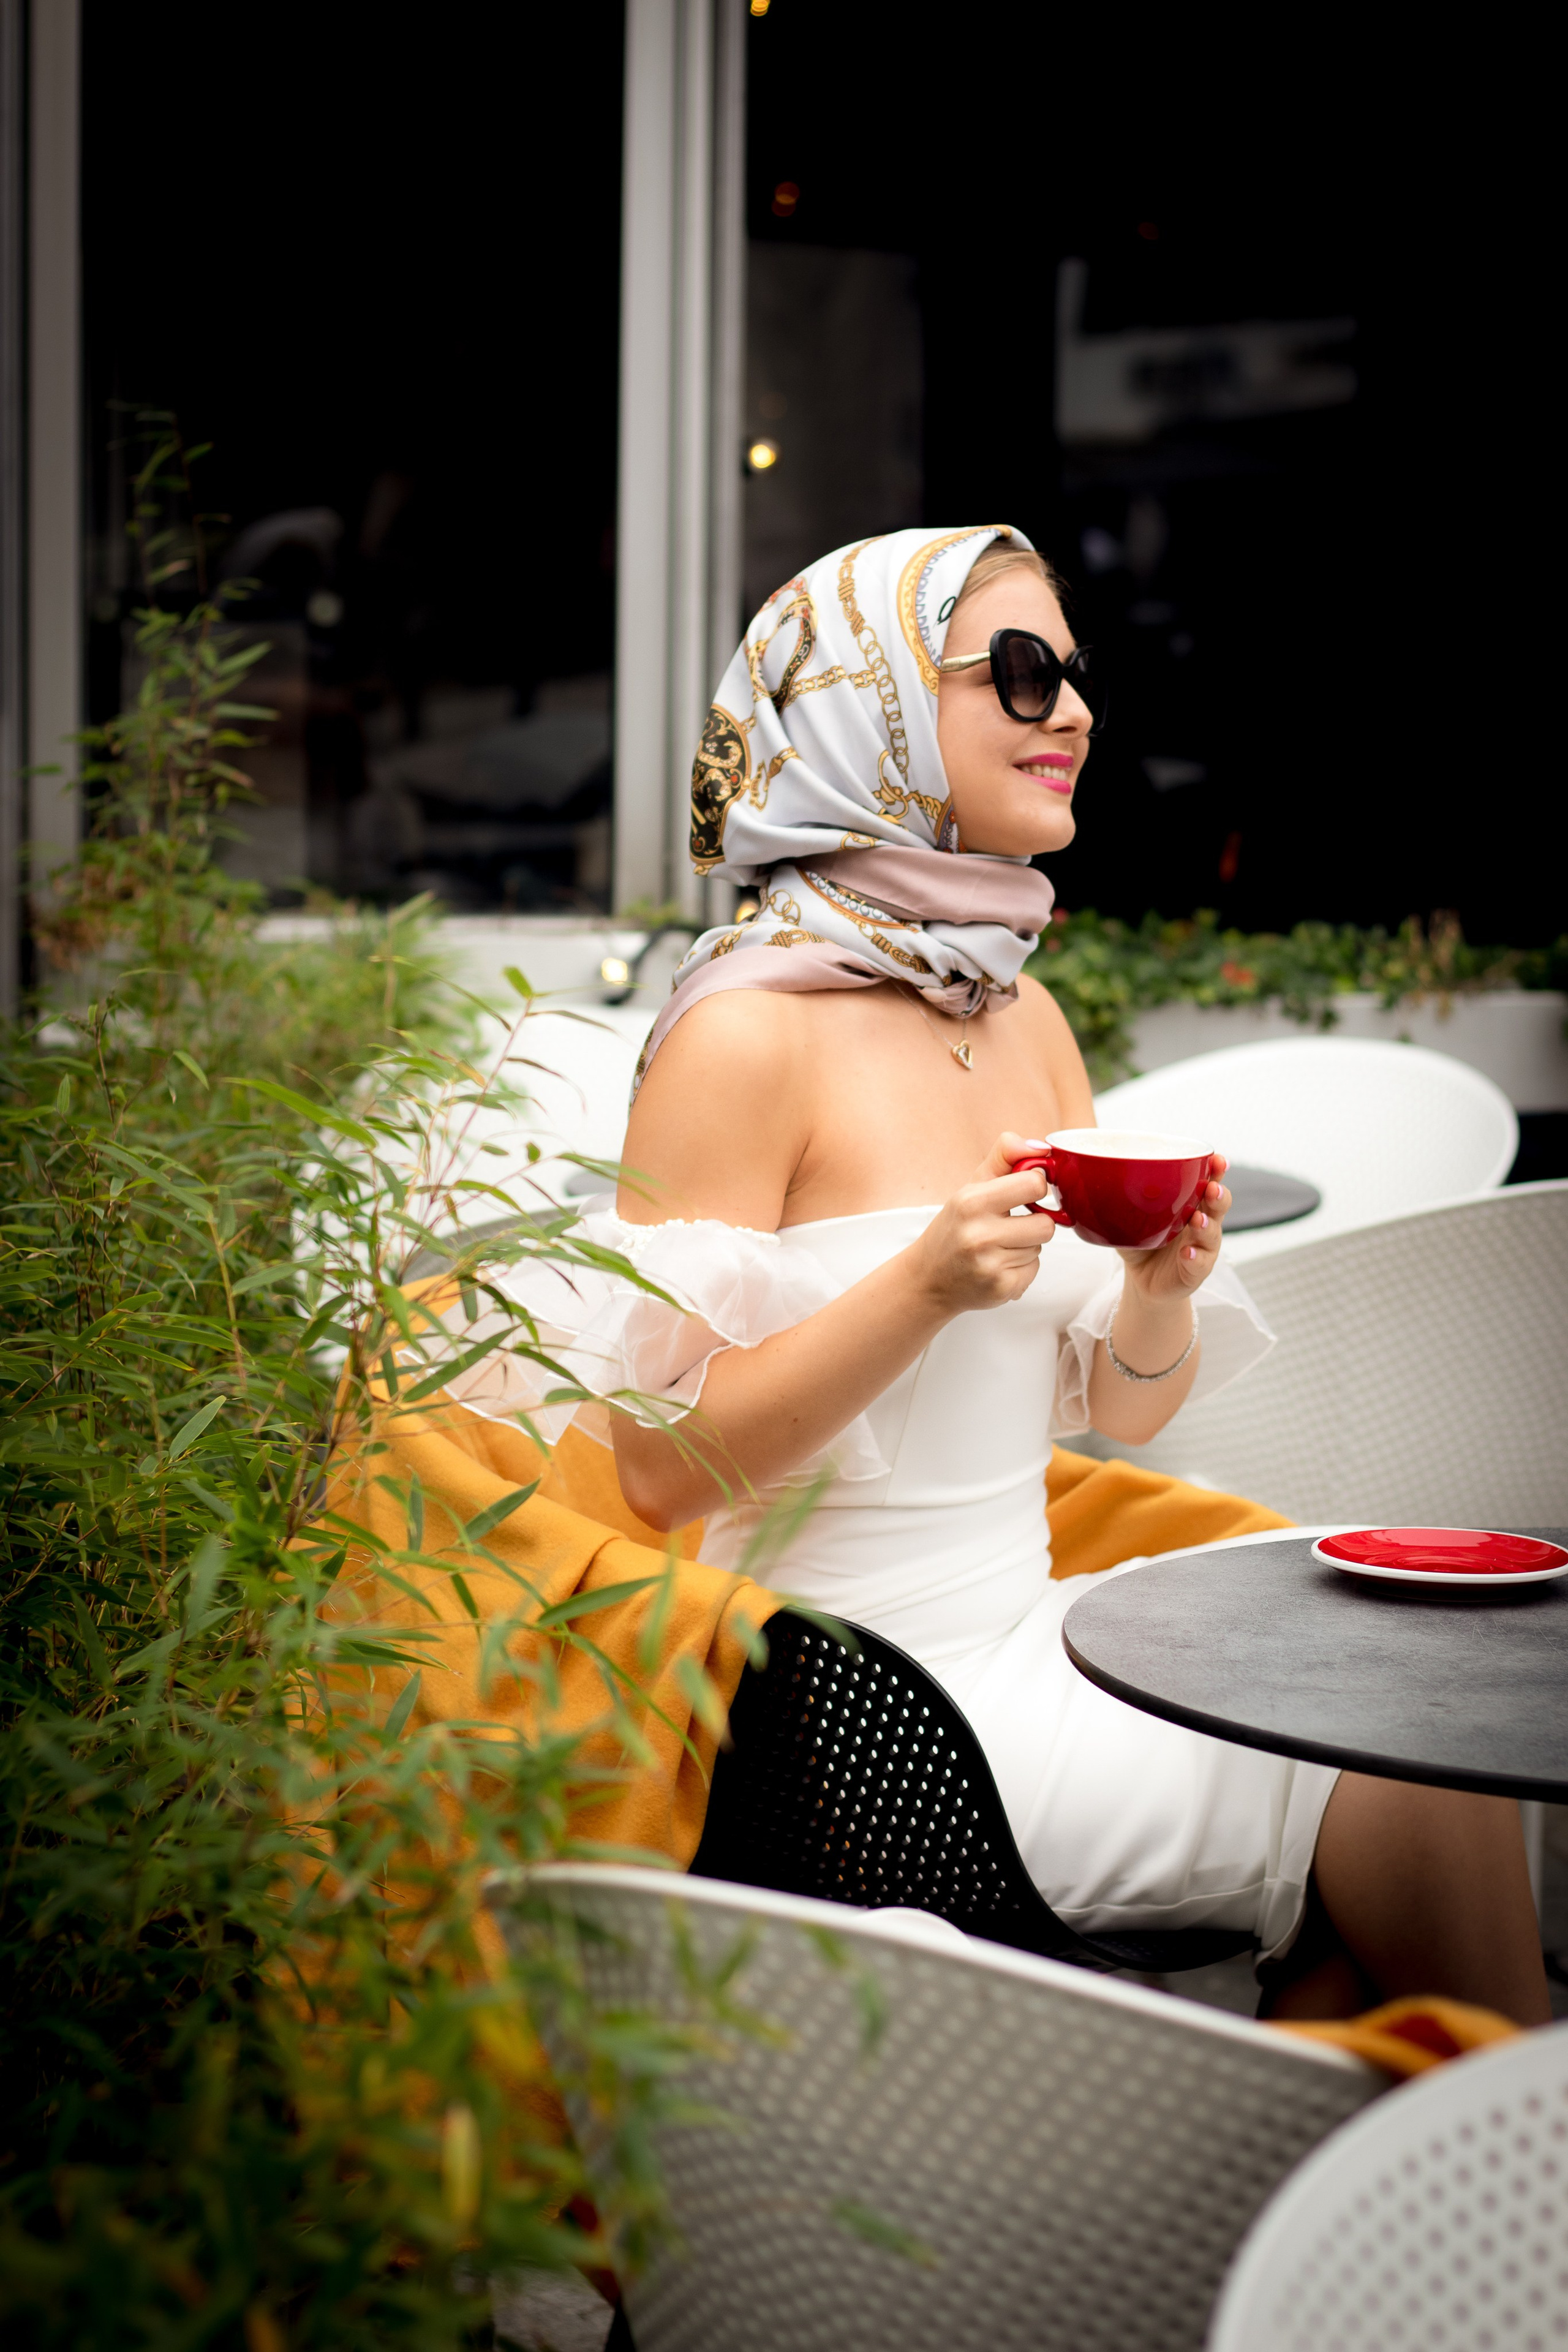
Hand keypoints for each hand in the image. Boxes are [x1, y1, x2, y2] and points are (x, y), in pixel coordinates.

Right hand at [906, 1133, 1055, 1315]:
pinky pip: (1034, 1269)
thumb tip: (1042, 1147)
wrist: (928, 1279)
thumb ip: (1005, 1158)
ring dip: (1026, 1246)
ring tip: (999, 1247)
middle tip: (1009, 1226)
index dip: (1035, 1187)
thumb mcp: (971, 1187)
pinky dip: (1022, 1268)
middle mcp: (979, 1235)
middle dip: (1033, 1223)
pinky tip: (998, 1265)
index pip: (1034, 1184)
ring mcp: (990, 1265)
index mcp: (972, 1202)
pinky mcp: (1002, 1289)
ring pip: (1040, 1247)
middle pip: (1046, 1224)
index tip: (1024, 1192)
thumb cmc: (955, 1228)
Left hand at [1117, 1153, 1231, 1305]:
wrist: (1143, 1280)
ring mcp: (1202, 1248)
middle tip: (1211, 1188)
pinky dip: (1194, 1258)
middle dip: (1218, 1194)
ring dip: (1206, 1225)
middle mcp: (1201, 1223)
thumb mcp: (1130, 1218)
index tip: (1217, 1160)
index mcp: (1191, 1204)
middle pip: (1218, 1205)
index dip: (1215, 1171)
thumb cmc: (1141, 1242)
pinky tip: (1187, 1253)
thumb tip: (1093, 1177)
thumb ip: (1119, 1200)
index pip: (1209, 1182)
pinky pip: (1200, 1264)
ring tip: (1197, 1219)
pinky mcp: (1196, 1271)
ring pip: (1212, 1234)